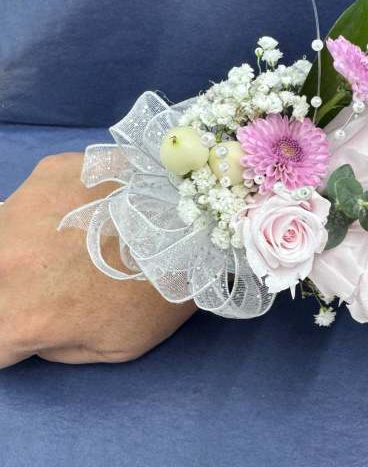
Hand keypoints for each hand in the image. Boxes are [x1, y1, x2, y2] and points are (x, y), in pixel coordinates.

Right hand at [0, 153, 196, 368]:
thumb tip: (30, 332)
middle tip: (56, 282)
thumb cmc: (164, 290)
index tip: (36, 326)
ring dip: (26, 244)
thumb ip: (55, 348)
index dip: (12, 340)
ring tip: (71, 245)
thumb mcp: (116, 346)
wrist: (196, 220)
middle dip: (16, 289)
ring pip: (3, 232)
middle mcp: (4, 260)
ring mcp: (23, 207)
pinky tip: (90, 209)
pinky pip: (33, 196)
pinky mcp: (48, 171)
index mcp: (19, 314)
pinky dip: (51, 207)